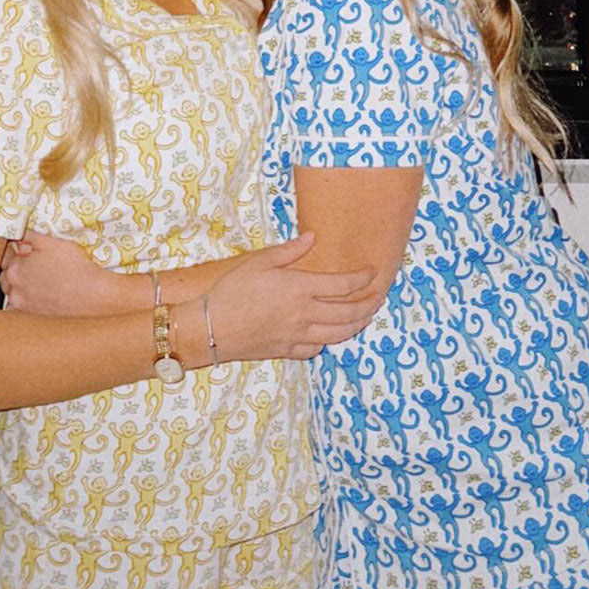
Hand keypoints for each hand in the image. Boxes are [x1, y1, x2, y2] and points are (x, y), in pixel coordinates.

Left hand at [0, 230, 138, 315]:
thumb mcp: (55, 243)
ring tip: (41, 283)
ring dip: (20, 287)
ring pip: (12, 292)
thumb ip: (30, 236)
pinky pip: (18, 308)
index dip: (19, 251)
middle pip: (7, 274)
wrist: (94, 297)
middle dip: (17, 269)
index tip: (30, 252)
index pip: (6, 254)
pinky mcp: (28, 318)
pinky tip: (41, 298)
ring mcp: (19, 305)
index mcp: (16, 266)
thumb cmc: (77, 268)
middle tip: (38, 267)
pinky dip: (25, 303)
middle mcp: (12, 287)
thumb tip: (15, 238)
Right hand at [206, 232, 381, 361]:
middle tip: (379, 297)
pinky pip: (315, 349)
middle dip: (369, 305)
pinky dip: (327, 343)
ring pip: (338, 335)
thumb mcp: (258, 262)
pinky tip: (328, 336)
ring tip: (366, 318)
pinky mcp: (286, 350)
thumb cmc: (231, 290)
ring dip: (357, 326)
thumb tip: (312, 237)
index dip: (362, 279)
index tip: (372, 272)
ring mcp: (297, 336)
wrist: (209, 328)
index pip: (343, 285)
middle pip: (348, 313)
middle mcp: (305, 314)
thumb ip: (289, 251)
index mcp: (300, 289)